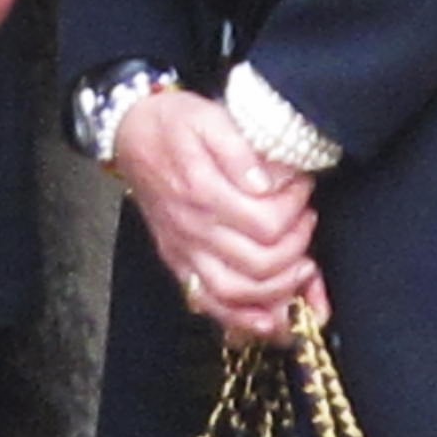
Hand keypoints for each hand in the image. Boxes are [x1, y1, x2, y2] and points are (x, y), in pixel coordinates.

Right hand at [111, 89, 319, 338]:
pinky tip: (270, 319)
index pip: (265, 222)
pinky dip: (242, 318)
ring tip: (301, 265)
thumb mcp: (207, 116)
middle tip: (306, 220)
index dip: (295, 208)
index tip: (302, 187)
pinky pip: (209, 302)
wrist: (130, 132)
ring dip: (279, 289)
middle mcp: (192, 228)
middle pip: (259, 263)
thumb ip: (238, 150)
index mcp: (202, 190)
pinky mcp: (177, 261)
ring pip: (236, 293)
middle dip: (297, 246)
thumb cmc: (173, 123)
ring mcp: (183, 250)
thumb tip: (268, 183)